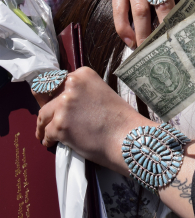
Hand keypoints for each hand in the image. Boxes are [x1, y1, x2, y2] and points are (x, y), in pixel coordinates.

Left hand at [36, 67, 194, 217]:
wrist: (127, 137)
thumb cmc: (119, 119)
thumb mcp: (101, 94)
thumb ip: (82, 93)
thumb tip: (63, 103)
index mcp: (83, 74)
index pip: (57, 81)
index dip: (52, 94)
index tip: (48, 102)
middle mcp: (71, 85)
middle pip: (48, 98)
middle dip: (47, 110)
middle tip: (44, 122)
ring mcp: (64, 105)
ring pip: (44, 116)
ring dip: (43, 126)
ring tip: (44, 134)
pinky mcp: (60, 125)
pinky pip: (46, 133)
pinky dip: (47, 140)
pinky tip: (51, 143)